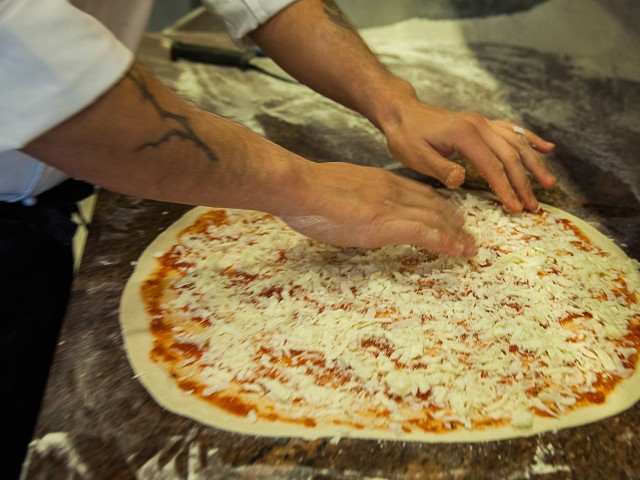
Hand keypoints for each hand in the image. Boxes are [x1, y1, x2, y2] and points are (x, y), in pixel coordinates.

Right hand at [280, 161, 476, 256]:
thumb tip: (351, 208)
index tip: (449, 216)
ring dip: (456, 235)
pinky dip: (445, 242)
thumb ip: (352, 198)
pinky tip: (459, 251)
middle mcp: (391, 190)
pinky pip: (425, 232)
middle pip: (432, 205)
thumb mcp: (336, 188)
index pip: (417, 193)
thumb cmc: (307, 191)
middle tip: (467, 234)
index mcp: (379, 180)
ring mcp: (390, 206)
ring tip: (471, 248)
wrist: (300, 187)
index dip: (437, 206)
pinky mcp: (385, 223)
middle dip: (452, 221)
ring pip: (435, 219)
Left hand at [382, 102, 555, 211]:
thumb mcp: (416, 156)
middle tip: (533, 206)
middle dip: (523, 182)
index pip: (493, 166)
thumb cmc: (406, 136)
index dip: (505, 188)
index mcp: (465, 135)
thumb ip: (440, 168)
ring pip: (517, 142)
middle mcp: (479, 125)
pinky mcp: (481, 124)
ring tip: (548, 183)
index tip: (515, 207)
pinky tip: (547, 148)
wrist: (401, 112)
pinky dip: (530, 139)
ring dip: (534, 164)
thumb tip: (461, 180)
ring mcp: (482, 123)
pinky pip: (512, 130)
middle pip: (510, 155)